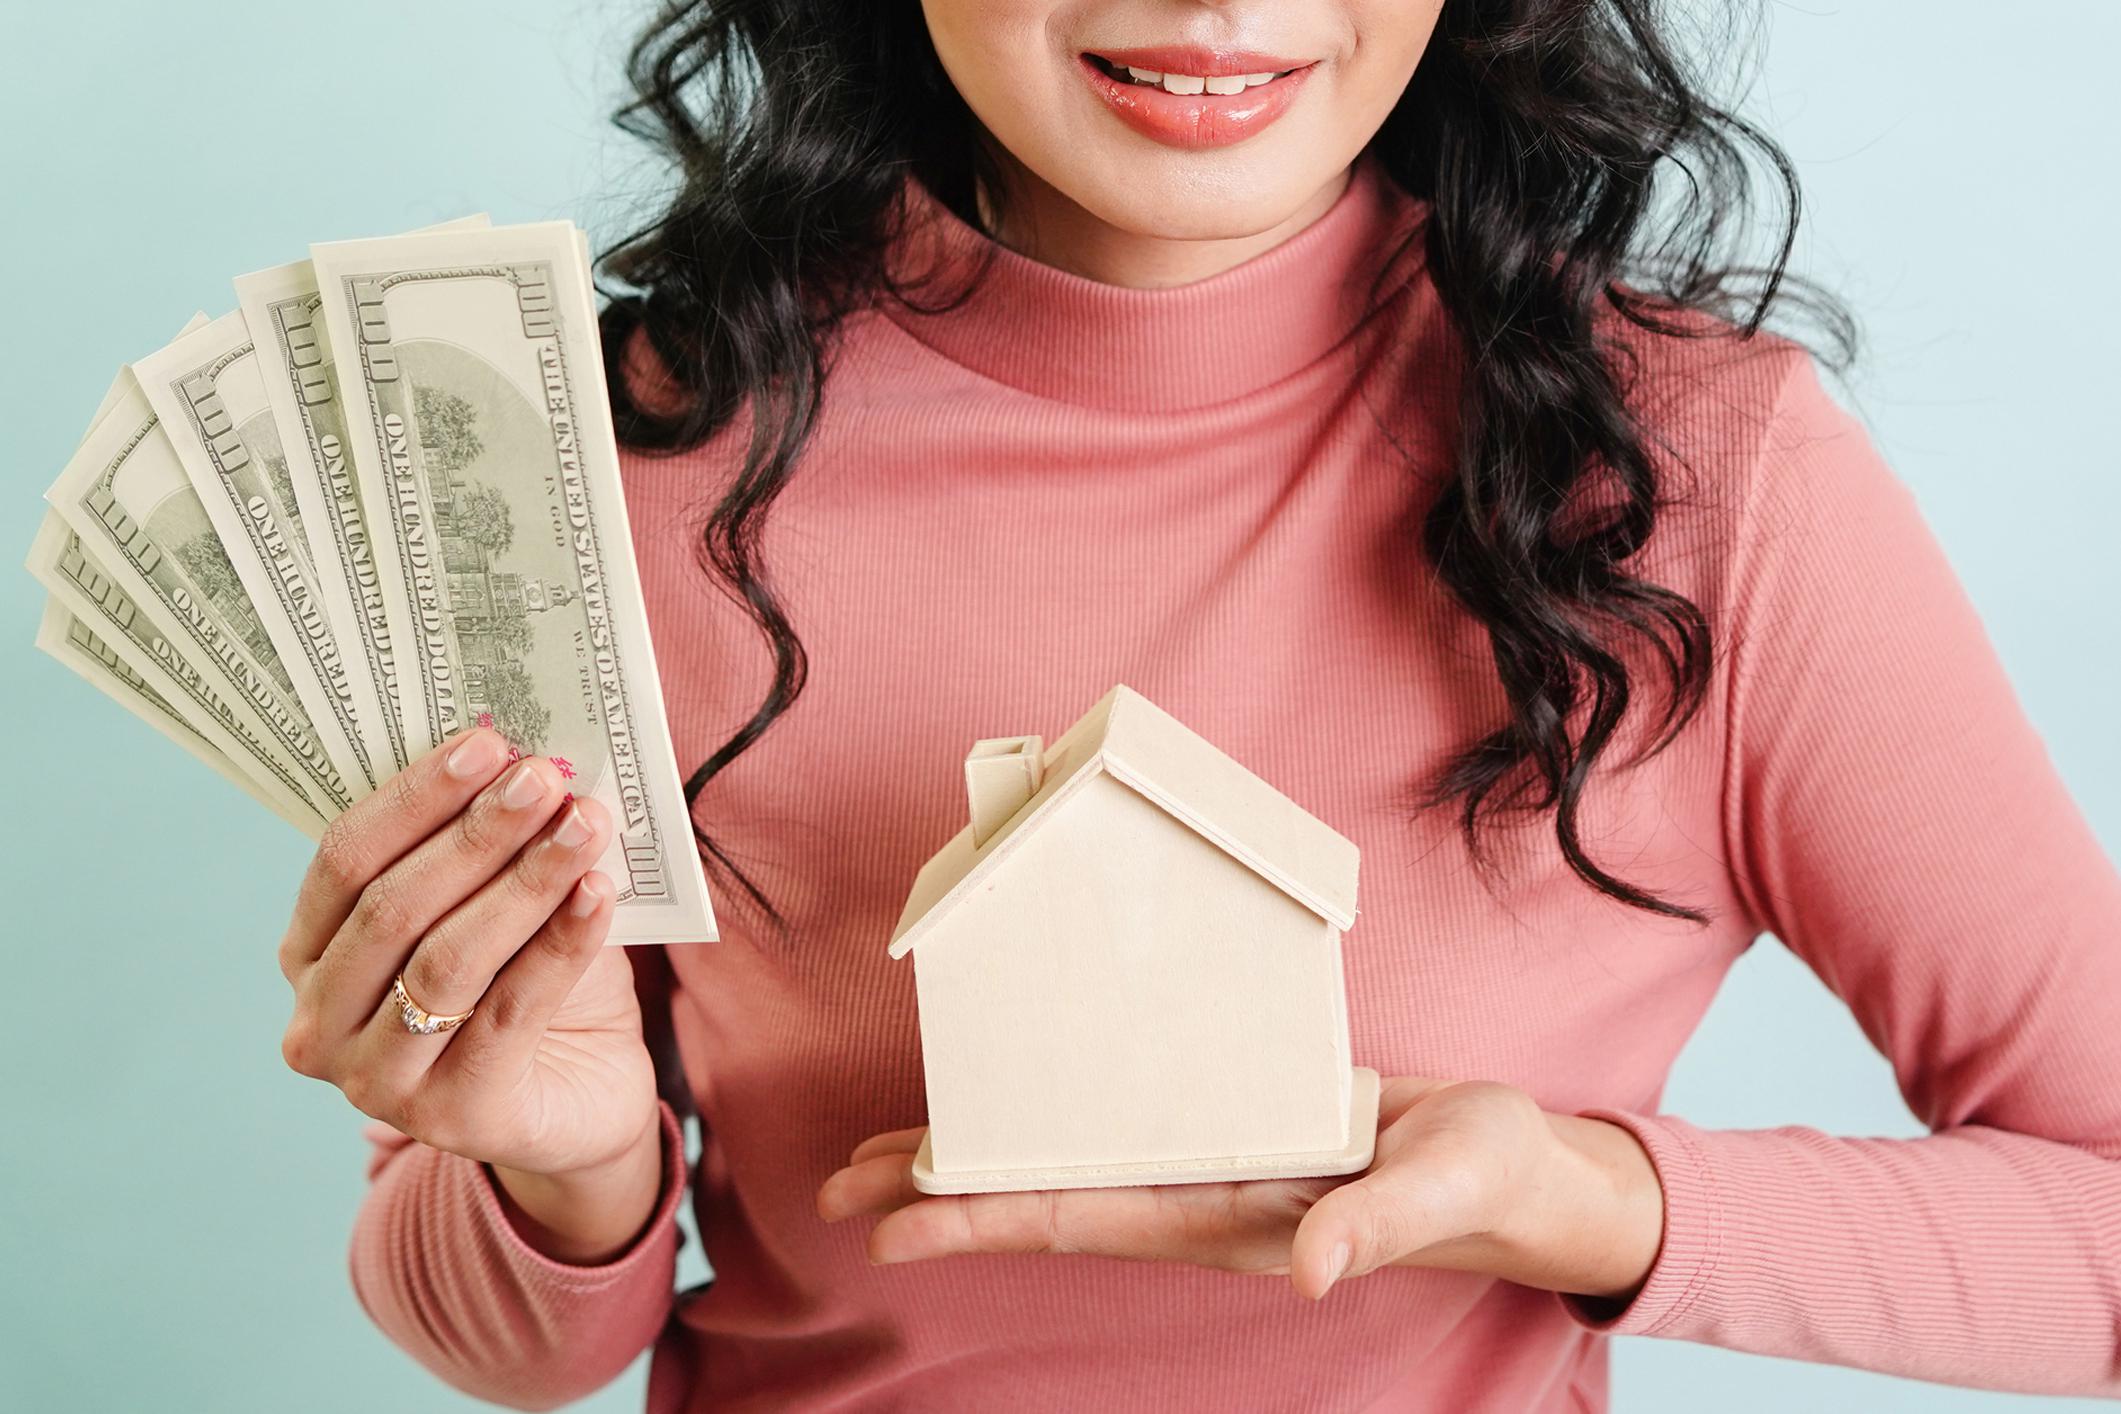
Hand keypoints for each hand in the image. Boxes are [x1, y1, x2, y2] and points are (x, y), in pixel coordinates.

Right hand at [277, 725, 663, 1260]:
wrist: (580, 1093)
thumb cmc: (523, 980)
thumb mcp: (491, 903)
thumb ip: (483, 844)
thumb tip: (521, 756)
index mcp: (310, 955)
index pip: (345, 860)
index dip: (415, 798)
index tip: (487, 743)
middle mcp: (322, 1025)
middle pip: (393, 907)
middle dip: (475, 833)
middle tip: (542, 779)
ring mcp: (380, 1083)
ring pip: (447, 960)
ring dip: (523, 881)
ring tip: (585, 824)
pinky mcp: (456, 1117)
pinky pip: (511, 1011)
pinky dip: (559, 943)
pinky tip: (599, 893)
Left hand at [818, 1076, 1663, 1301]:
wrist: (1520, 1170)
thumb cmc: (1488, 1179)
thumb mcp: (1445, 1186)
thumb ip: (1376, 1221)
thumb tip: (1311, 1269)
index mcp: (1237, 1216)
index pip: (1085, 1217)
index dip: (985, 1218)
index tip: (893, 1225)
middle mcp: (1204, 1196)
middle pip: (1048, 1197)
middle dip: (943, 1196)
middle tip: (835, 1189)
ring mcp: (1213, 1165)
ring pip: (1071, 1164)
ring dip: (981, 1160)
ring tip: (886, 1153)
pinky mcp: (1234, 1126)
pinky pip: (1120, 1125)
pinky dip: (1054, 1115)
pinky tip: (1017, 1104)